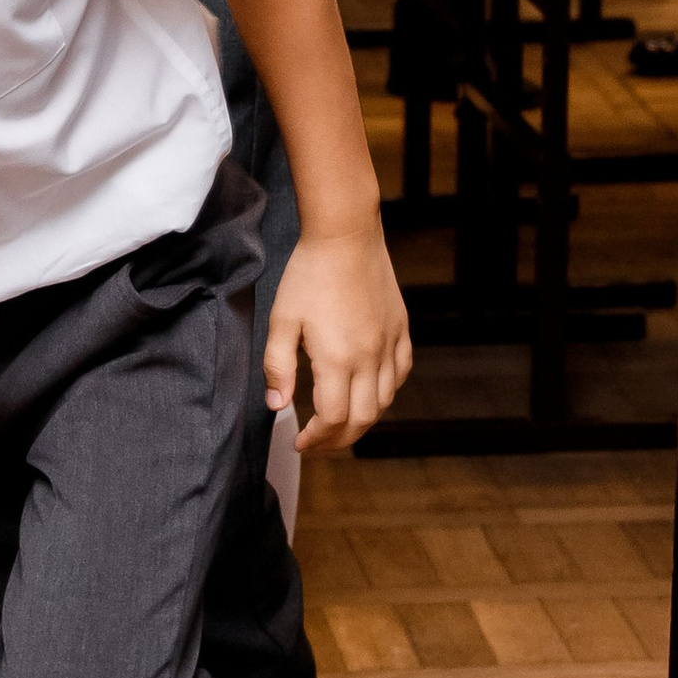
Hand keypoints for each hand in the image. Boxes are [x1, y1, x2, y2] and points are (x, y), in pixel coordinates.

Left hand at [264, 224, 411, 452]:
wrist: (346, 235)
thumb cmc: (309, 275)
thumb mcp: (281, 321)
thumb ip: (278, 367)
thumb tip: (276, 405)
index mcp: (338, 359)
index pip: (333, 419)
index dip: (317, 439)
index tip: (300, 442)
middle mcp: (369, 357)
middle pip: (363, 419)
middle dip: (339, 440)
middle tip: (318, 442)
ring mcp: (390, 344)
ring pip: (385, 401)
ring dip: (363, 419)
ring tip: (340, 421)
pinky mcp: (401, 329)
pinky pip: (400, 373)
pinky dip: (386, 391)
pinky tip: (369, 390)